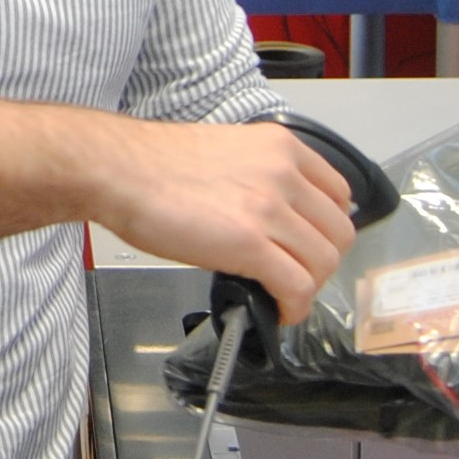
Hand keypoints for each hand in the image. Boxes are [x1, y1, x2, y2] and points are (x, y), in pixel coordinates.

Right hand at [92, 121, 357, 325]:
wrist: (120, 169)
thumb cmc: (154, 164)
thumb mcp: (226, 152)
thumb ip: (259, 177)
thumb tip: (271, 218)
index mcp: (280, 147)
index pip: (339, 193)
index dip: (328, 227)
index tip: (313, 243)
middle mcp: (283, 173)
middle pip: (338, 232)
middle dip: (322, 262)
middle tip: (298, 275)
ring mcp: (269, 207)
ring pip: (323, 262)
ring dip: (308, 288)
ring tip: (284, 296)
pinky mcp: (250, 243)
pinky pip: (296, 286)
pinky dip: (293, 307)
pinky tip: (277, 310)